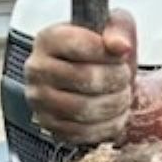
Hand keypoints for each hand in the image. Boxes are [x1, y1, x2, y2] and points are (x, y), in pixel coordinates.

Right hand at [24, 10, 136, 144]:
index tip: (119, 55)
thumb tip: (120, 46)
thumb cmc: (102, 52)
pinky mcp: (50, 125)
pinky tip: (113, 113)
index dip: (108, 53)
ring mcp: (40, 100)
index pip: (79, 45)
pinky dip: (108, 125)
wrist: (97, 79)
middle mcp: (37, 69)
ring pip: (86, 109)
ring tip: (121, 94)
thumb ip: (118, 30)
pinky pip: (84, 132)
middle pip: (86, 78)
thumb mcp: (114, 28)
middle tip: (124, 77)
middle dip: (117, 79)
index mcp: (48, 39)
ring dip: (116, 103)